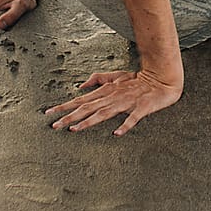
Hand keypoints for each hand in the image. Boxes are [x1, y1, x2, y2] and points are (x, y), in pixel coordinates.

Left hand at [43, 67, 181, 135]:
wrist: (162, 79)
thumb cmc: (137, 80)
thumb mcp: (116, 76)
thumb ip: (98, 79)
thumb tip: (81, 86)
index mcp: (106, 91)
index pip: (81, 100)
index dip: (65, 106)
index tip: (49, 113)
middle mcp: (112, 97)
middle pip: (88, 107)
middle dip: (70, 115)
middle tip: (54, 124)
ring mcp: (126, 103)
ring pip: (105, 113)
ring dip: (89, 121)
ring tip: (75, 129)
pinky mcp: (141, 108)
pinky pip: (132, 118)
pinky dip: (124, 125)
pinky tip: (117, 133)